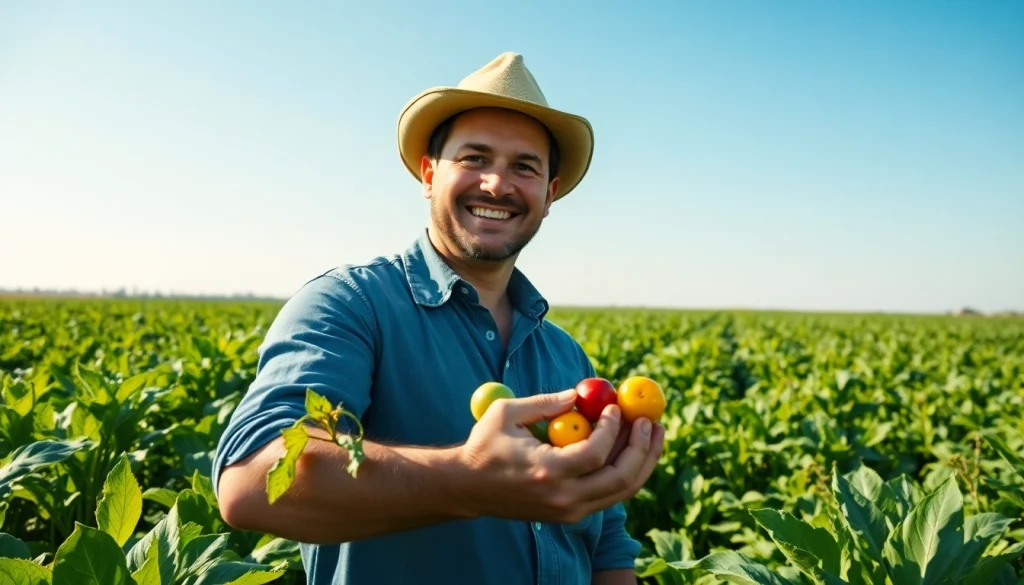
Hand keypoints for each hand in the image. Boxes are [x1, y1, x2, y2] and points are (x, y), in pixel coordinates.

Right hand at [458, 388, 663, 523]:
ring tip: (653, 432)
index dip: (613, 429)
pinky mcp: (570, 515)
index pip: (596, 454)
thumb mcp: (507, 413)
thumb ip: (545, 402)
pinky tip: (633, 449)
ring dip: (643, 461)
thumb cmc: (485, 445)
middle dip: (642, 447)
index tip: (616, 406)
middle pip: (620, 478)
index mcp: (546, 472)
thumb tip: (580, 393)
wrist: (468, 488)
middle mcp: (562, 498)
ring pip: (622, 491)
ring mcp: (568, 511)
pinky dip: (626, 472)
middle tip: (650, 421)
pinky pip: (610, 495)